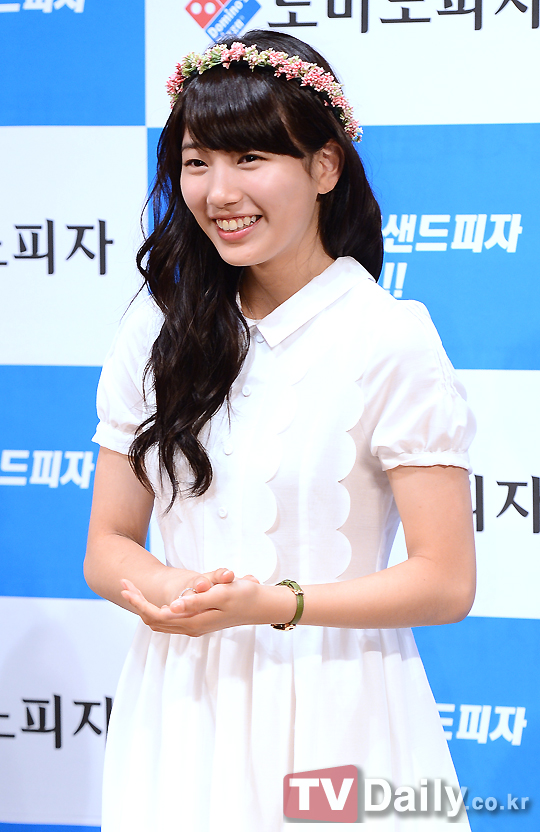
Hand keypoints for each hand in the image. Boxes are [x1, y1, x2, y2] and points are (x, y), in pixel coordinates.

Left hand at [120, 572, 261, 636]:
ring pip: (160, 621)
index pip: (155, 614)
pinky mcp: (199, 621)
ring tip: (133, 588)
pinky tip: (154, 598)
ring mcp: (194, 626)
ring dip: (144, 606)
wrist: (262, 606)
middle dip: (136, 602)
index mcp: (193, 621)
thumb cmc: (244, 596)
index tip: (125, 585)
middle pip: (153, 619)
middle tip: (124, 584)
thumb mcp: (221, 594)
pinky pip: (170, 619)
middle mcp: (191, 627)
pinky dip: (157, 609)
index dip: (138, 600)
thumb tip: (172, 606)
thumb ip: (196, 601)